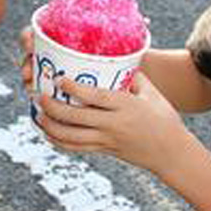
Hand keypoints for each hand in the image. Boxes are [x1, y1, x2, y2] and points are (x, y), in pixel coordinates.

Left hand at [35, 71, 191, 177]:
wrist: (172, 153)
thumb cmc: (164, 118)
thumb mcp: (152, 93)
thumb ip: (134, 76)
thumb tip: (118, 58)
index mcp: (125, 106)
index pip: (94, 97)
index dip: (73, 88)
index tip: (57, 78)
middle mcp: (113, 125)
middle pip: (76, 118)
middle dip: (53, 107)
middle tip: (38, 95)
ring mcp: (107, 140)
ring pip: (72, 137)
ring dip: (50, 126)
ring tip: (37, 114)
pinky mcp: (104, 151)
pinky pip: (77, 148)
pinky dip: (59, 141)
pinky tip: (47, 132)